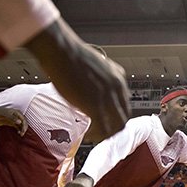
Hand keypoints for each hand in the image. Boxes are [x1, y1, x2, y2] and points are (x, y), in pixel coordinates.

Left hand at [0, 107, 27, 135]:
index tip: (23, 130)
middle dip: (24, 128)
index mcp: (17, 112)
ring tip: (21, 134)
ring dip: (22, 130)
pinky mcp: (12, 123)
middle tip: (22, 133)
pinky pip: (17, 127)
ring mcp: (14, 120)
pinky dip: (19, 130)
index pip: (24, 119)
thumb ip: (12, 118)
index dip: (24, 125)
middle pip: (23, 122)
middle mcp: (17, 116)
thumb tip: (20, 122)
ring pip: (21, 125)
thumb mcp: (5, 114)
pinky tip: (18, 133)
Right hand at [25, 18, 130, 138]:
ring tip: (93, 135)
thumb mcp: (96, 64)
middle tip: (100, 131)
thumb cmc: (70, 54)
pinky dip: (96, 135)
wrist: (61, 51)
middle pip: (124, 117)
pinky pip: (103, 129)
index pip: (124, 104)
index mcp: (118, 78)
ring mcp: (108, 98)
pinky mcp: (96, 106)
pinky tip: (87, 134)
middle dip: (113, 127)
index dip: (115, 115)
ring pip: (116, 126)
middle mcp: (117, 88)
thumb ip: (102, 77)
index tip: (106, 119)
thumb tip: (96, 85)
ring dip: (105, 134)